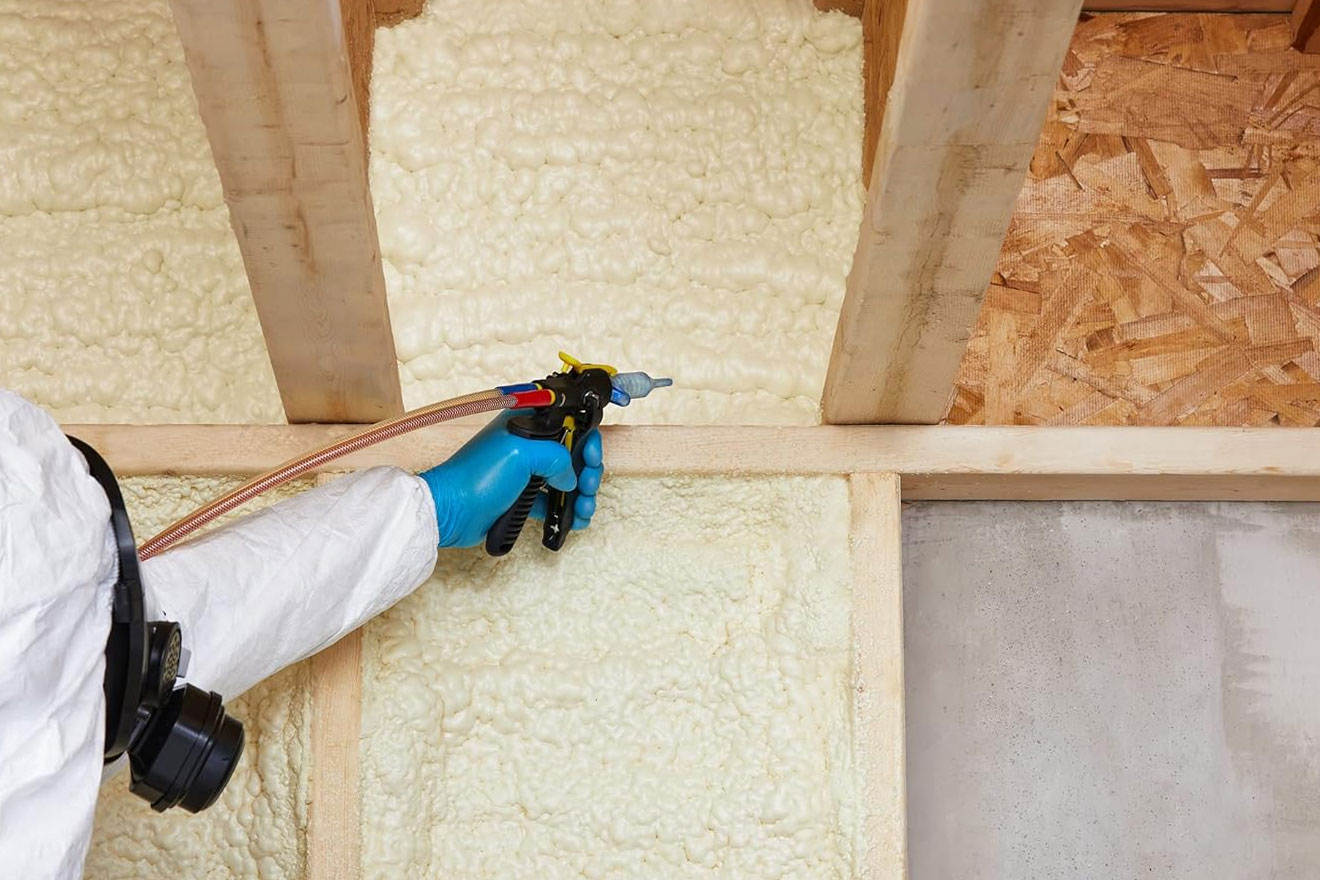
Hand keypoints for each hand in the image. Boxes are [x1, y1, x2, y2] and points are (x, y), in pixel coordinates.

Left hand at [418, 411, 603, 548]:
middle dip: (588, 470)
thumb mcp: (521, 454)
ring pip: (567, 479)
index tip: (590, 455)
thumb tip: (570, 477)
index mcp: (526, 424)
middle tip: (587, 485)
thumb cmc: (476, 477)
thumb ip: (556, 457)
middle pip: (573, 453)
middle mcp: (528, 445)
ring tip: (584, 508)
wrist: (451, 512)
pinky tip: (575, 518)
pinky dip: (567, 509)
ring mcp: (525, 472)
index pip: (569, 422)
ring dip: (582, 493)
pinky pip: (553, 500)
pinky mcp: (522, 496)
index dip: (585, 438)